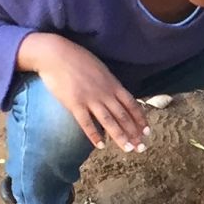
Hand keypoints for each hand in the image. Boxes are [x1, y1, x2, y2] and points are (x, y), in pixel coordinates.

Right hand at [20, 33, 146, 150]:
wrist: (56, 54)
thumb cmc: (78, 59)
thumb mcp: (101, 69)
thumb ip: (110, 84)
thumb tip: (118, 96)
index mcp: (113, 84)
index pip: (132, 105)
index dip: (140, 119)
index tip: (147, 132)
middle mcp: (105, 93)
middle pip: (123, 116)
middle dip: (134, 133)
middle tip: (141, 147)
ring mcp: (90, 99)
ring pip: (109, 121)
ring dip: (120, 136)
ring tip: (128, 149)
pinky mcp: (74, 104)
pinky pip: (87, 123)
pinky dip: (94, 135)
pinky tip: (101, 146)